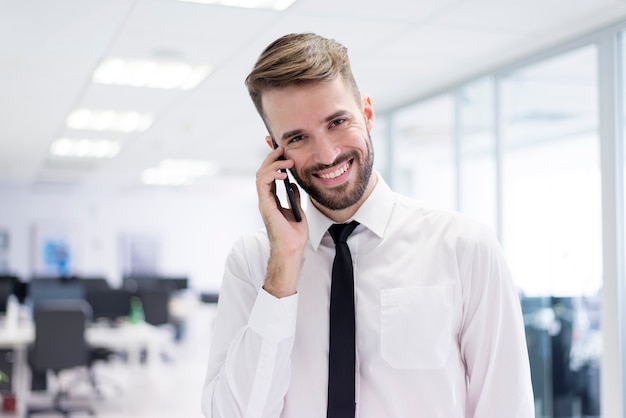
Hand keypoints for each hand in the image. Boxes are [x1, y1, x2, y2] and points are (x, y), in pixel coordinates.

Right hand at [256, 144, 307, 296]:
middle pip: (262, 171)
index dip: (272, 159)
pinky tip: (282, 173)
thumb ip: (293, 195)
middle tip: (281, 147)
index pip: (269, 174)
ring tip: (286, 160)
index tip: (278, 147)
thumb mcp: (297, 208)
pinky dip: (271, 175)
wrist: (292, 248)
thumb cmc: (294, 233)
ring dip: (272, 164)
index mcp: (272, 198)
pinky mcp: (265, 205)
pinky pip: (263, 185)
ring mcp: (264, 201)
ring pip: (260, 175)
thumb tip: (294, 183)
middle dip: (270, 157)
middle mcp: (265, 198)